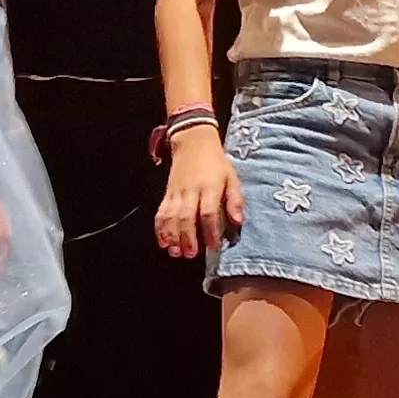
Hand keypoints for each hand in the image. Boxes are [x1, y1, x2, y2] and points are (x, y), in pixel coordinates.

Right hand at [154, 128, 242, 258]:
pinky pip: (161, 211)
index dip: (210, 231)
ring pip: (171, 216)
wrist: (193, 143)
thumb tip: (238, 222)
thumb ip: (235, 200)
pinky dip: (160, 227)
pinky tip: (163, 241)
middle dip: (188, 237)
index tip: (213, 246)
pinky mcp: (167, 193)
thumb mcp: (232, 178)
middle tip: (191, 254)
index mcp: (210, 187)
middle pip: (187, 216)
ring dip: (172, 235)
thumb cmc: (217, 164)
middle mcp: (192, 190)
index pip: (209, 212)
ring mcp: (177, 192)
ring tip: (175, 252)